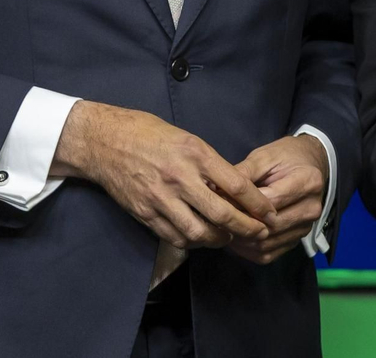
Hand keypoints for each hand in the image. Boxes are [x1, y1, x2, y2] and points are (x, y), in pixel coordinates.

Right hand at [51, 101, 276, 251]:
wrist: (105, 142)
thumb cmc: (150, 134)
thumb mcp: (187, 139)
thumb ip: (210, 163)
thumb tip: (233, 187)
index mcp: (195, 154)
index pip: (236, 185)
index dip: (257, 204)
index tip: (270, 213)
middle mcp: (180, 177)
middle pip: (221, 214)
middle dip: (245, 228)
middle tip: (258, 233)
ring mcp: (161, 198)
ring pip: (198, 232)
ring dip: (218, 239)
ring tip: (228, 237)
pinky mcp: (146, 213)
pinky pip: (175, 236)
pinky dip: (192, 241)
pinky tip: (201, 237)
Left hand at [229, 134, 329, 264]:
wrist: (310, 165)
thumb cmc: (285, 157)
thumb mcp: (264, 156)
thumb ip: (244, 173)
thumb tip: (218, 190)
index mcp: (308, 182)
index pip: (269, 201)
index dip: (241, 203)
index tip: (217, 200)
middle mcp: (311, 208)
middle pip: (269, 225)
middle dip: (239, 223)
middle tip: (215, 218)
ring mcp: (306, 227)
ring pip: (266, 243)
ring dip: (240, 240)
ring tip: (220, 228)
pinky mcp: (297, 240)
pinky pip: (268, 254)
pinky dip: (247, 250)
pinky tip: (233, 238)